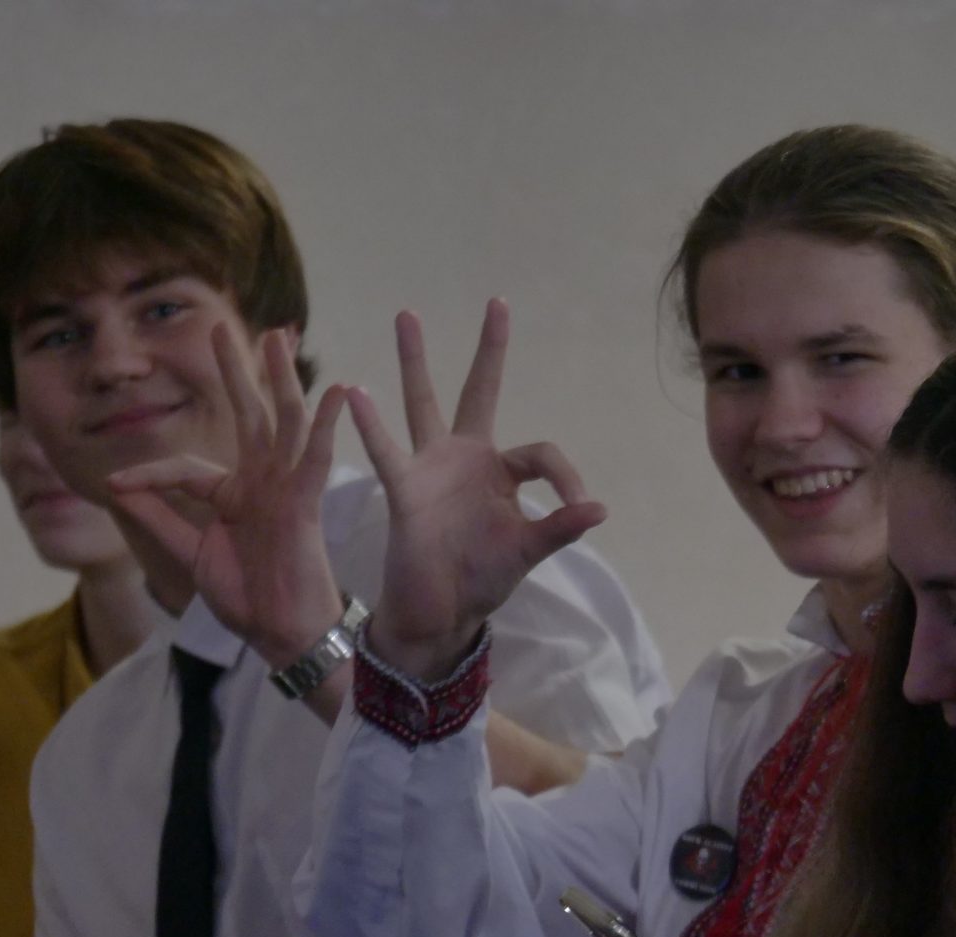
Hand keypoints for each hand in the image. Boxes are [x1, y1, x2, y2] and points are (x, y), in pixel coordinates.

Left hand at [104, 326, 347, 665]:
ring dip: (281, 379)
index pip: (185, 469)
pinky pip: (319, 456)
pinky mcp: (305, 502)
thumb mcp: (189, 553)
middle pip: (248, 414)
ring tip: (277, 337)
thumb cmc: (245, 598)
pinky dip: (328, 424)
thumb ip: (158, 519)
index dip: (148, 476)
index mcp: (233, 494)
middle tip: (222, 327)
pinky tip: (339, 391)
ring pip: (283, 421)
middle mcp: (261, 482)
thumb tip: (119, 490)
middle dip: (235, 371)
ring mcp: (285, 488)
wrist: (280, 634)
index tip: (115, 485)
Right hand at [350, 301, 606, 679]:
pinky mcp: (404, 489)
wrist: (440, 613)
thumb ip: (558, 528)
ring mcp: (432, 468)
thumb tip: (600, 509)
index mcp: (502, 473)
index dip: (566, 476)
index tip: (579, 507)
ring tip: (407, 314)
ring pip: (424, 403)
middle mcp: (467, 458)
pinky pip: (387, 452)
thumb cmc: (483, 579)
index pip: (540, 452)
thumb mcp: (527, 551)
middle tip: (496, 303)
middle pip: (479, 391)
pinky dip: (371, 426)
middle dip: (489, 350)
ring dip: (416, 361)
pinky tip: (355, 393)